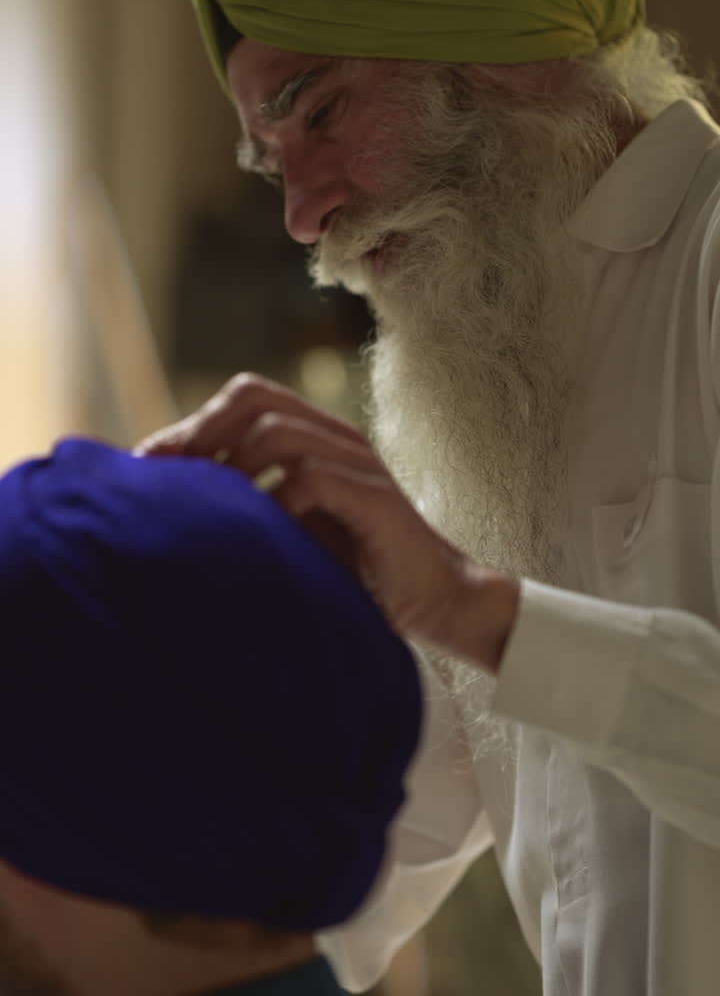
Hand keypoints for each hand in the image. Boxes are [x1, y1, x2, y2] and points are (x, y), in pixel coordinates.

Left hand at [138, 373, 518, 668]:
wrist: (434, 598)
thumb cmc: (354, 569)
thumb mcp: (288, 528)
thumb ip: (245, 504)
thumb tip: (167, 500)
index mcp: (314, 436)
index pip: (245, 396)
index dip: (191, 422)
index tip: (147, 466)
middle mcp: (335, 437)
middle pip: (257, 396)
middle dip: (204, 430)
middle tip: (170, 477)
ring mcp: (358, 463)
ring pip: (280, 432)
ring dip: (235, 467)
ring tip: (213, 509)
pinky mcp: (375, 498)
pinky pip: (313, 478)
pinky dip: (278, 502)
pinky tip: (263, 535)